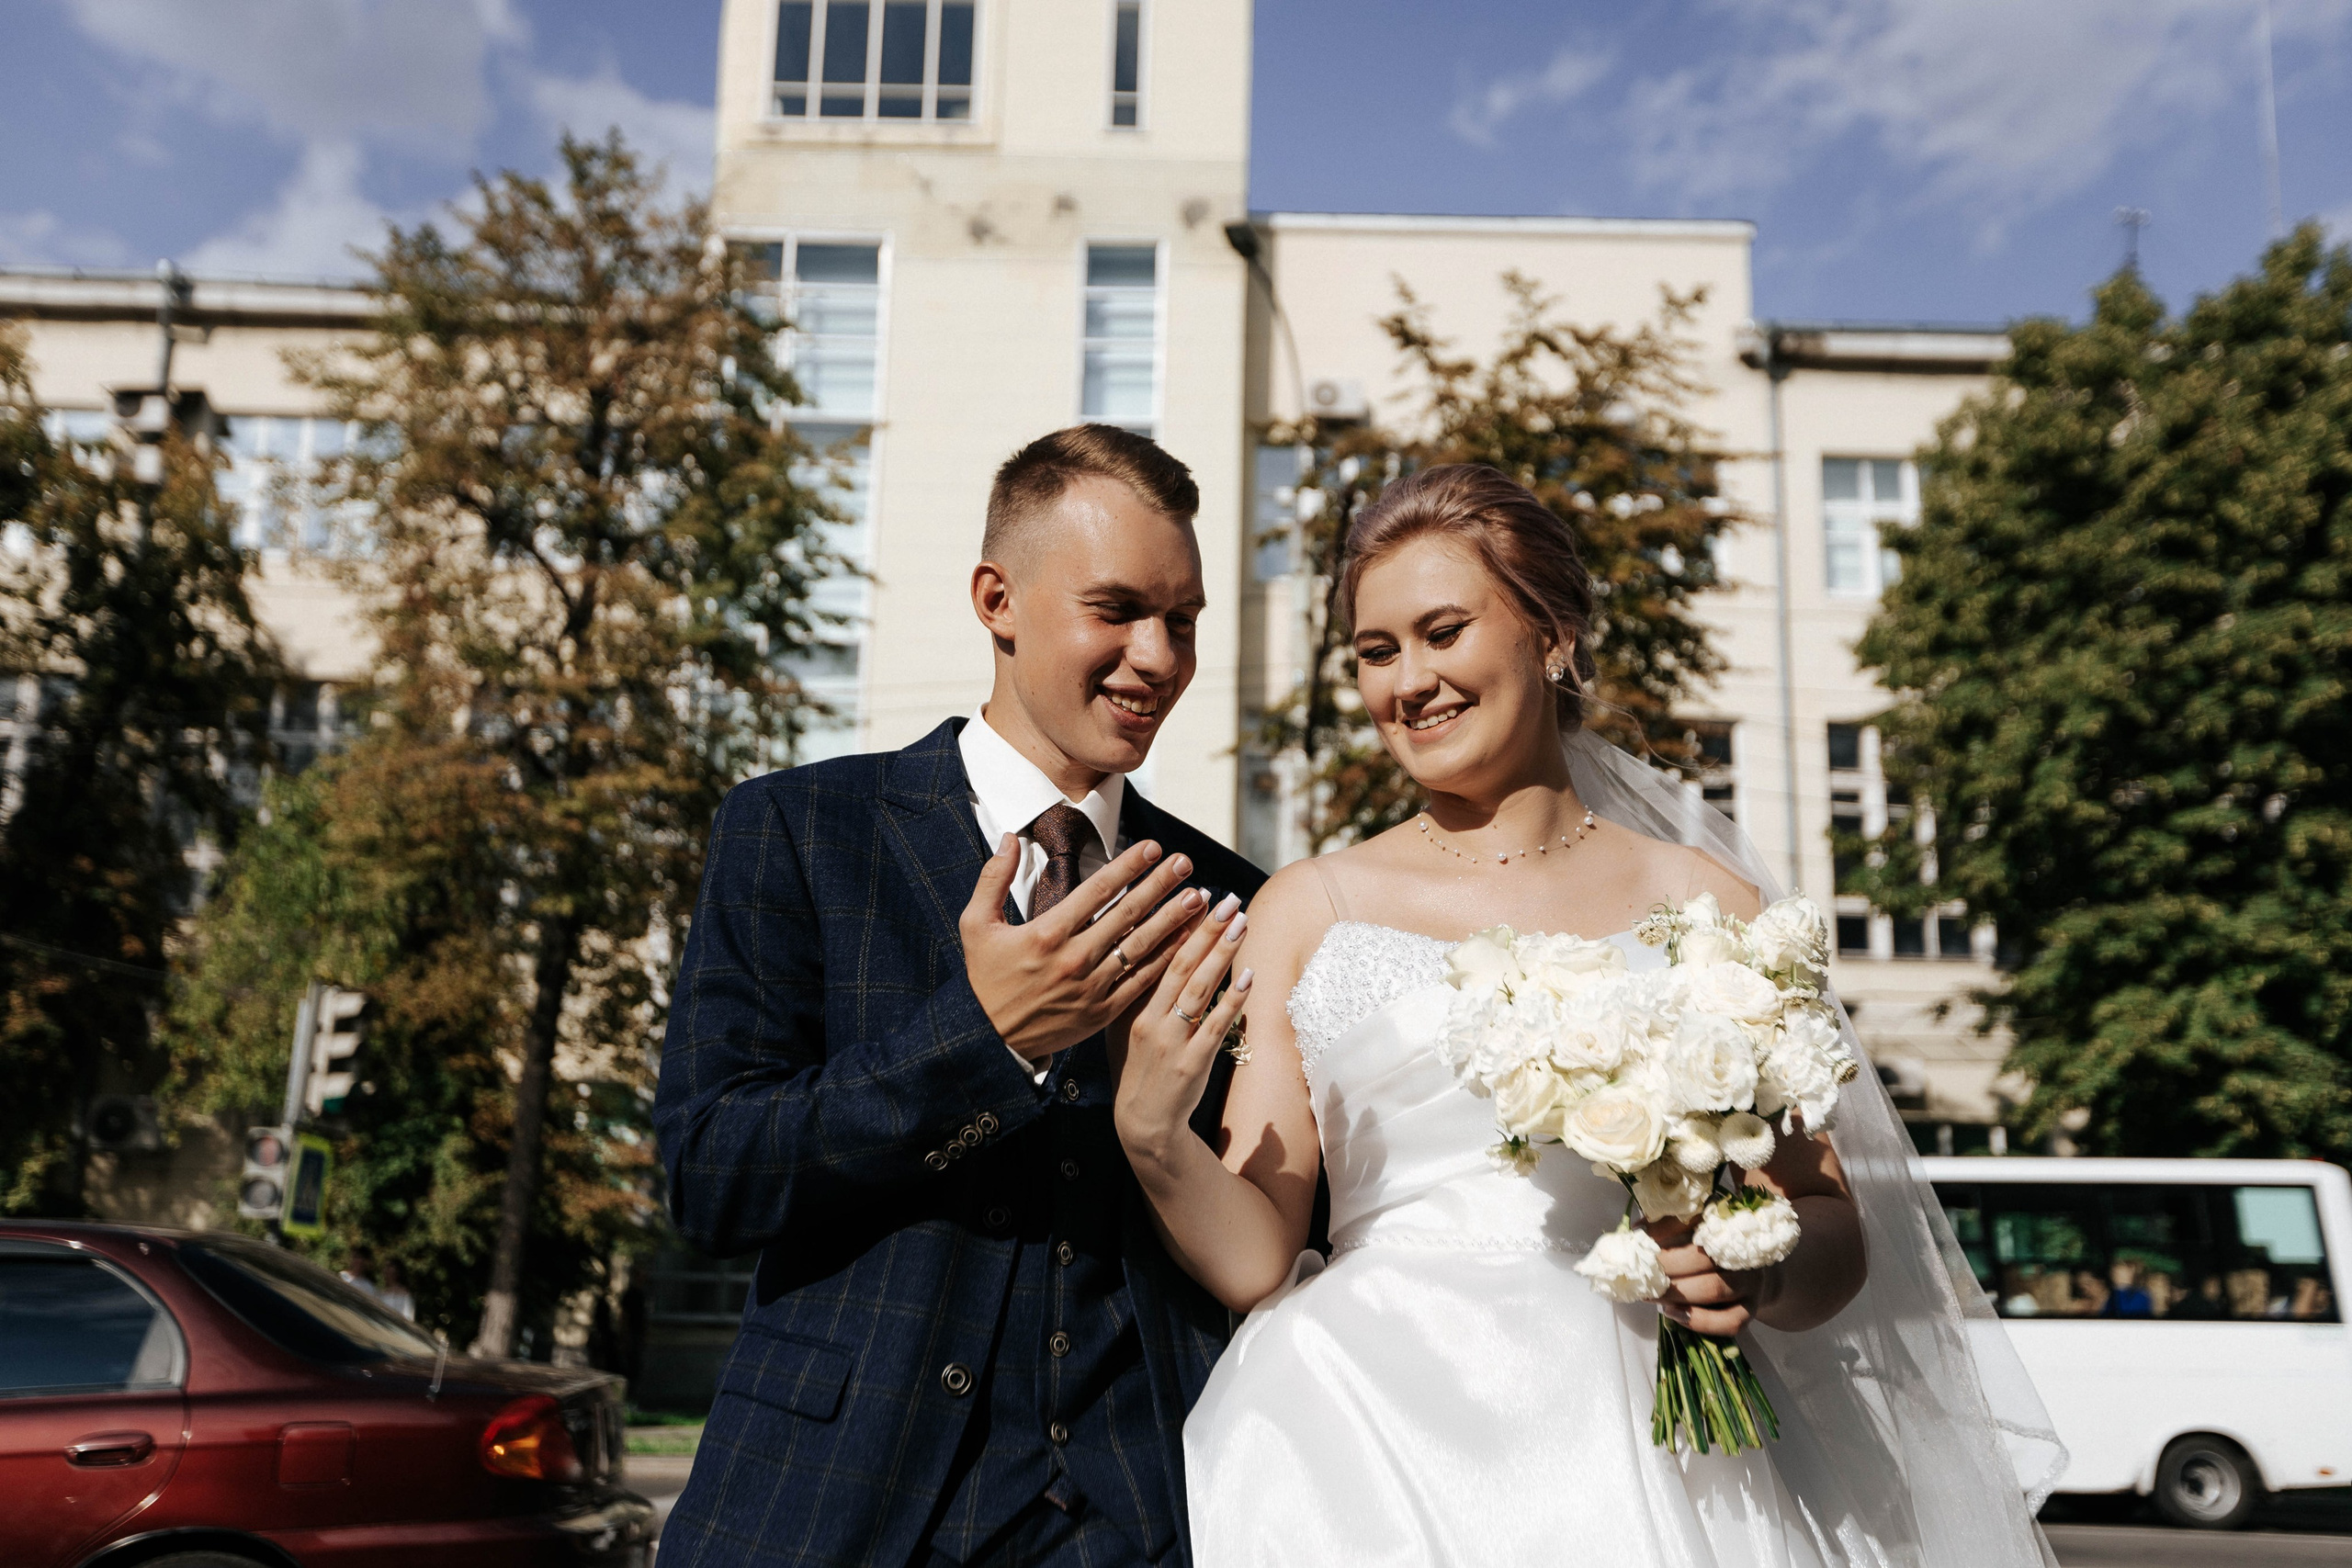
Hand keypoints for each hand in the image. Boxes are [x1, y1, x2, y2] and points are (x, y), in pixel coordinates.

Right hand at [960, 835, 1207, 1061]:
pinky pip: (1141, 981)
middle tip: (1185, 862)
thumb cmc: (983, 978)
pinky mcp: (1102, 1012)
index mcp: (1046, 933)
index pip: (1097, 890)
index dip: (1129, 866)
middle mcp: (1074, 958)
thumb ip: (993, 878)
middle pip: (1128, 915)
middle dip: (1160, 885)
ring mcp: (1091, 988)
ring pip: (1141, 947)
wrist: (988, 1041)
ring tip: (1198, 897)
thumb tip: (1009, 838)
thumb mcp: (975, 925)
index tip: (1153, 847)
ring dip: (1173, 920)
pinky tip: (1186, 941)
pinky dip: (1166, 960)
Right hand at [1109, 894, 1252, 1166]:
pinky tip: (1248, 975)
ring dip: (1221, 953)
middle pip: (1179, 965)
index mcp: (1132, 1008)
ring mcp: (1171, 1041)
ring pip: (1198, 989)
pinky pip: (1216, 1024)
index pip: (1155, 957)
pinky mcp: (1193, 1062)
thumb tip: (1159, 952)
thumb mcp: (1126, 1028)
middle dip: (1205, 930)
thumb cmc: (1139, 1069)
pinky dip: (1232, 998)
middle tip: (1226, 901)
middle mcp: (1149, 1020)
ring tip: (1241, 924)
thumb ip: (1140, 993)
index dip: (1177, 926)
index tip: (1196, 896)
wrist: (1143, 1122)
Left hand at [1644, 1214, 1764, 1337]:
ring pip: (1713, 1288)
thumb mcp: (1695, 1238)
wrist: (1755, 1279)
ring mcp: (1750, 1283)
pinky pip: (1728, 1321)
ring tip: (1650, 1295)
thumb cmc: (1712, 1255)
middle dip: (1666, 1266)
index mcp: (1726, 1227)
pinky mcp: (1750, 1310)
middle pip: (1702, 1257)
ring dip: (1676, 1294)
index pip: (1696, 1220)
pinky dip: (1698, 1320)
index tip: (1639, 1233)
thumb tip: (1637, 1233)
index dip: (1666, 1226)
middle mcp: (1740, 1253)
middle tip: (1641, 1272)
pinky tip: (1673, 1314)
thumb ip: (1670, 1232)